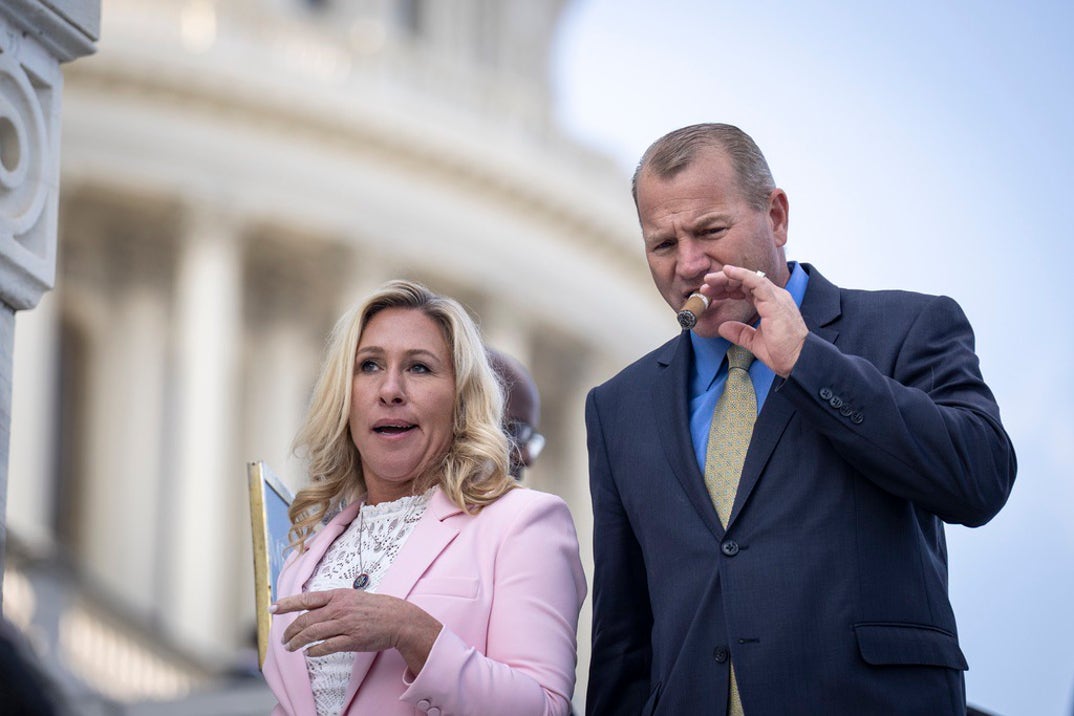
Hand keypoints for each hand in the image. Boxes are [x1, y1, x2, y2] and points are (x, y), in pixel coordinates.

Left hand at [273, 589, 441, 673]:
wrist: (398, 618)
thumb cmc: (376, 608)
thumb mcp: (353, 597)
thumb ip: (334, 602)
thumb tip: (314, 609)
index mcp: (338, 595)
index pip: (307, 599)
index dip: (287, 604)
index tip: (273, 608)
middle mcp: (339, 608)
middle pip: (305, 620)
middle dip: (290, 630)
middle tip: (283, 639)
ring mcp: (345, 624)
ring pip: (312, 634)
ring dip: (298, 642)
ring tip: (291, 647)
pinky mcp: (351, 640)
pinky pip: (326, 647)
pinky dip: (314, 651)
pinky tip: (309, 653)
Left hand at [702, 265, 807, 377]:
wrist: (797, 361)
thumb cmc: (782, 352)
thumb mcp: (754, 341)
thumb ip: (739, 332)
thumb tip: (723, 327)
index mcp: (770, 304)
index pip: (746, 290)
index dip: (728, 289)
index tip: (711, 293)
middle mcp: (774, 297)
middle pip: (746, 282)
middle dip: (724, 282)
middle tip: (706, 285)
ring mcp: (776, 298)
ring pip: (749, 279)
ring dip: (728, 277)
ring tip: (710, 279)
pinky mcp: (775, 302)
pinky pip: (757, 282)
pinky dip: (741, 275)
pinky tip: (727, 271)